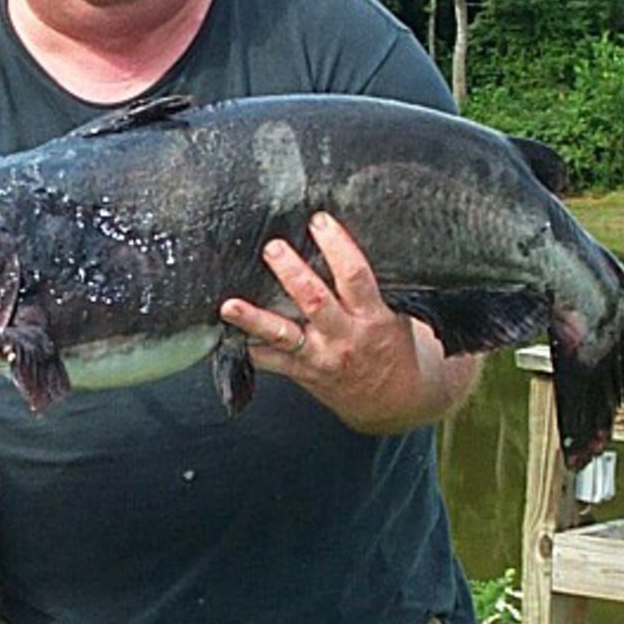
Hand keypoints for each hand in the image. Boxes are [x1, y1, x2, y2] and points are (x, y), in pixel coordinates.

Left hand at [220, 213, 479, 431]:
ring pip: (284, 335)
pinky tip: (228, 336)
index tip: (320, 221)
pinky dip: (250, 348)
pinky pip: (271, 362)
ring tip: (229, 306)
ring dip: (254, 318)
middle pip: (314, 300)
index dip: (337, 246)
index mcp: (372, 317)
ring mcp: (320, 357)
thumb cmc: (395, 351)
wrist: (396, 401)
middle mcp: (344, 337)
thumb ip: (367, 291)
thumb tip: (341, 249)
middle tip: (272, 248)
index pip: (354, 276)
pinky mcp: (303, 374)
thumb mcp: (393, 315)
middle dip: (292, 272)